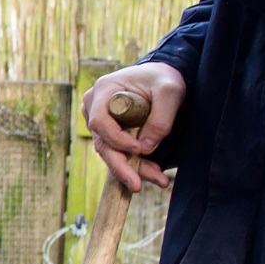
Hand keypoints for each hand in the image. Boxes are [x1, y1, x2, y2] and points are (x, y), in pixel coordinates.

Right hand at [85, 63, 181, 195]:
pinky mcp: (111, 133)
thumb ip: (160, 119)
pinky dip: (138, 165)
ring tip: (160, 180)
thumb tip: (146, 149)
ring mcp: (101, 121)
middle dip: (121, 166)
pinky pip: (121, 153)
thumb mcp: (169, 92)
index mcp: (104, 90)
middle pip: (102, 143)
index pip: (100, 121)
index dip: (117, 139)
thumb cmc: (163, 79)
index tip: (139, 149)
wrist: (162, 78)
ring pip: (112, 152)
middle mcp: (95, 107)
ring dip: (134, 169)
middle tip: (136, 185)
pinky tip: (157, 175)